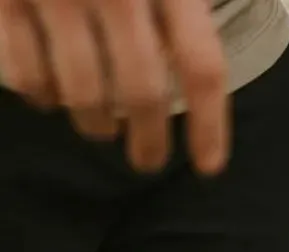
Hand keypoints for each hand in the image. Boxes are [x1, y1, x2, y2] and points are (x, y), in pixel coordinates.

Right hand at [0, 0, 229, 173]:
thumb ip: (193, 1)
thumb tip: (232, 48)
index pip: (202, 67)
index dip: (211, 128)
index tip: (210, 168)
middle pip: (144, 94)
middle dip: (150, 143)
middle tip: (148, 161)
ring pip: (84, 95)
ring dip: (96, 124)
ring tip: (100, 127)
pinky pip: (25, 76)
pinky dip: (41, 97)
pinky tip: (50, 96)